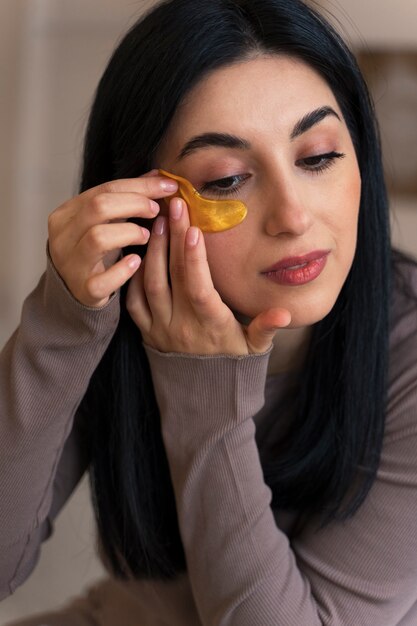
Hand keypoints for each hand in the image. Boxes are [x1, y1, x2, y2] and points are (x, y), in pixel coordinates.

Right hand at [47, 171, 177, 307]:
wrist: (76, 291)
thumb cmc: (96, 251)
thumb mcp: (107, 221)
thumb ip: (128, 198)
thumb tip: (158, 175)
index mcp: (66, 214)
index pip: (104, 189)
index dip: (140, 186)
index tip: (169, 186)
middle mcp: (62, 237)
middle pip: (98, 207)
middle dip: (135, 204)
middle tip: (156, 210)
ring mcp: (71, 265)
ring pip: (98, 238)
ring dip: (130, 232)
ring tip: (147, 235)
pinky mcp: (83, 290)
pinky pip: (103, 279)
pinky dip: (123, 270)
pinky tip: (137, 262)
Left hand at [126, 197, 290, 354]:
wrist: (202, 391)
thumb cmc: (231, 361)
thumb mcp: (254, 347)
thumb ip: (267, 328)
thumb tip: (285, 313)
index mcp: (210, 326)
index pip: (199, 288)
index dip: (194, 259)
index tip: (193, 228)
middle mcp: (182, 326)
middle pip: (173, 277)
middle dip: (173, 238)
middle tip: (175, 206)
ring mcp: (160, 328)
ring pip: (150, 284)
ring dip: (153, 251)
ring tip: (158, 221)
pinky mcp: (146, 331)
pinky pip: (134, 300)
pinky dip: (135, 274)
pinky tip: (142, 251)